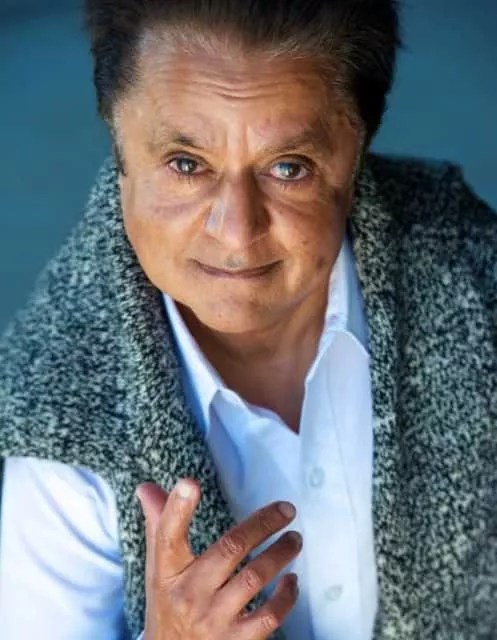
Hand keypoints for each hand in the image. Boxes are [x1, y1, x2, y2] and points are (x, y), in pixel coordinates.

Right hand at [137, 478, 301, 639]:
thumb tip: (146, 486)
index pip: (167, 536)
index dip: (178, 509)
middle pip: (230, 549)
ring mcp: (213, 620)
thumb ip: (159, 524)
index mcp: (167, 571)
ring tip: (295, 538)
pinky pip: (269, 617)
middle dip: (262, 524)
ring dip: (280, 553)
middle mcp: (189, 594)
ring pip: (254, 578)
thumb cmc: (169, 603)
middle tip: (287, 509)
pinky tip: (292, 580)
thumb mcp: (159, 568)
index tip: (190, 483)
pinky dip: (286, 597)